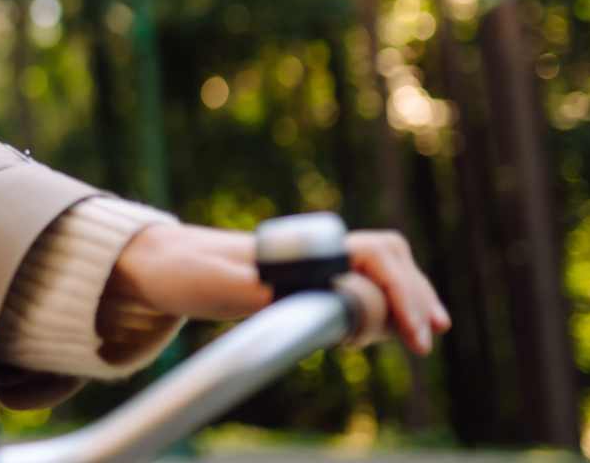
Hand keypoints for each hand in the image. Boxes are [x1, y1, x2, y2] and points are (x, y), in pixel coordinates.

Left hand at [106, 223, 452, 354]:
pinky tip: (396, 330)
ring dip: (408, 297)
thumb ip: (249, 290)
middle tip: (425, 341)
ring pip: (381, 270)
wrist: (164, 263)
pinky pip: (363, 285)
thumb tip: (285, 300)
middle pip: (387, 259)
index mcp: (299, 247)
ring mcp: (313, 264)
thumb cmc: (185, 270)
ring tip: (423, 336)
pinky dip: (387, 304)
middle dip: (413, 296)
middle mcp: (313, 250)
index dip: (398, 292)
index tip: (410, 332)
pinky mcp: (307, 283)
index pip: (374, 255)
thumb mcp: (211, 284)